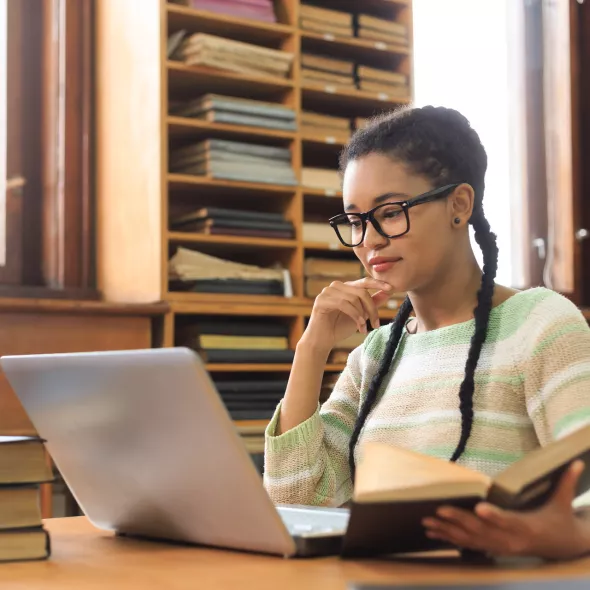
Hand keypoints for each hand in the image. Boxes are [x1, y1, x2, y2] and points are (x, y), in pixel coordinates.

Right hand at [304, 277, 392, 350]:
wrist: (322, 341)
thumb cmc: (339, 328)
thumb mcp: (360, 315)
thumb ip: (371, 303)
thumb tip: (387, 292)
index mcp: (345, 287)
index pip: (364, 282)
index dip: (378, 284)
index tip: (391, 288)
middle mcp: (335, 286)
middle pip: (361, 291)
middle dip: (372, 308)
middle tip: (376, 323)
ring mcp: (327, 292)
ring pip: (353, 298)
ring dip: (362, 315)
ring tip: (364, 327)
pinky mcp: (321, 300)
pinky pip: (344, 304)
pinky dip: (355, 315)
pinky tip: (359, 326)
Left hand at [422, 461, 589, 559]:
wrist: (563, 547)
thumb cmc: (560, 521)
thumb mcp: (564, 503)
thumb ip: (567, 483)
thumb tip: (577, 462)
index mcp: (527, 527)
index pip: (508, 521)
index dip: (494, 517)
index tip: (479, 508)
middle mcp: (511, 540)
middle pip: (482, 531)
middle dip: (459, 521)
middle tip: (438, 510)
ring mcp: (500, 547)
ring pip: (471, 541)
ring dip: (447, 532)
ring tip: (427, 522)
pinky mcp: (494, 549)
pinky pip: (468, 546)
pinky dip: (450, 539)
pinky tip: (432, 533)